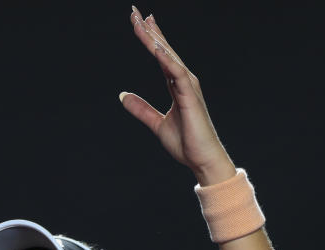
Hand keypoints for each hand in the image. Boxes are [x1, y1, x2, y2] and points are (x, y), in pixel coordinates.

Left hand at [120, 6, 235, 185]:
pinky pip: (177, 74)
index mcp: (177, 85)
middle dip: (150, 31)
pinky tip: (156, 48)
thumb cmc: (186, 142)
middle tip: (135, 12)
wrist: (201, 159)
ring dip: (155, 40)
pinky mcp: (190, 97)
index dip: (150, 38)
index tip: (140, 21)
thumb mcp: (156, 123)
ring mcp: (188, 87)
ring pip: (169, 57)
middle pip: (164, 50)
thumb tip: (123, 96)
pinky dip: (166, 60)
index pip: (160, 56)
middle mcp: (184, 81)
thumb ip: (141, 109)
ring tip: (142, 23)